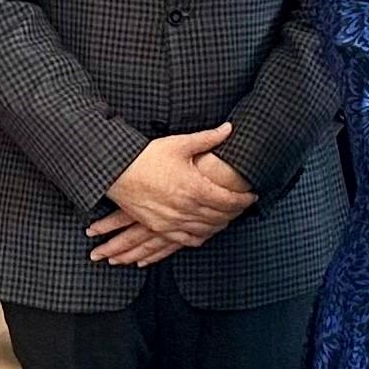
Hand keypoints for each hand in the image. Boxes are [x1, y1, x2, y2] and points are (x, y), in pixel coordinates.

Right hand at [90, 123, 248, 263]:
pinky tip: (206, 231)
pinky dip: (201, 236)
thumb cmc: (148, 156)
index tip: (252, 196)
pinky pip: (187, 239)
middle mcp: (187, 208)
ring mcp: (173, 220)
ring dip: (221, 224)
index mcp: (195, 187)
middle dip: (236, 212)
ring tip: (227, 216)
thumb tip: (229, 128)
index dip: (244, 200)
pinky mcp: (161, 227)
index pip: (230, 200)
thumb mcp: (180, 144)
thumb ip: (208, 138)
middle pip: (221, 216)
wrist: (117, 171)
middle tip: (242, 206)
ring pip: (207, 229)